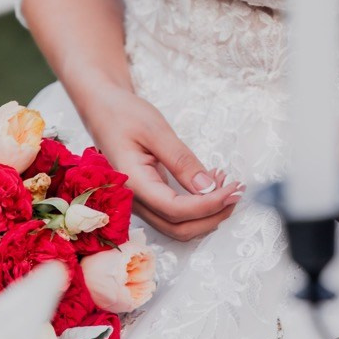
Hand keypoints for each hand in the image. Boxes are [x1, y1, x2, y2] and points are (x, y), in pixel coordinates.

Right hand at [84, 85, 243, 241]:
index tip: (234, 188)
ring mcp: (141, 203)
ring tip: (227, 185)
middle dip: (213, 215)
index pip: (178, 210)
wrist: (101, 109)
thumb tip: (208, 188)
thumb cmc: (124, 114)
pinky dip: (197, 207)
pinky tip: (211, 185)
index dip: (210, 205)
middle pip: (180, 228)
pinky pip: (174, 213)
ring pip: (178, 226)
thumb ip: (181, 160)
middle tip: (237, 190)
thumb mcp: (155, 131)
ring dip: (206, 214)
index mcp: (134, 185)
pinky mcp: (148, 197)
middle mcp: (136, 202)